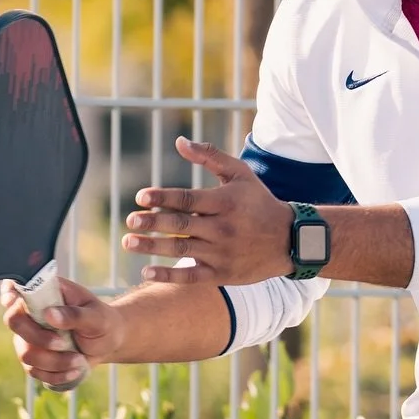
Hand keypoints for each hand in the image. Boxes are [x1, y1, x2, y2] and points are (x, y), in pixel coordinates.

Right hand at [0, 275, 120, 388]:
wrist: (108, 343)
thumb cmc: (103, 322)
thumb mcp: (97, 316)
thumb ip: (75, 315)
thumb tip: (49, 314)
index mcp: (47, 293)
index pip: (16, 286)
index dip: (8, 292)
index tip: (13, 301)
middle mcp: (32, 313)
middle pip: (15, 323)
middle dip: (39, 338)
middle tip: (63, 344)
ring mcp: (30, 336)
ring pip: (25, 353)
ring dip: (54, 362)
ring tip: (79, 360)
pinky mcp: (34, 358)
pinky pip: (34, 370)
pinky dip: (56, 374)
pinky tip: (74, 370)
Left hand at [122, 137, 294, 285]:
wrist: (290, 240)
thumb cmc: (259, 202)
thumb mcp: (240, 174)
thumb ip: (209, 156)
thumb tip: (179, 142)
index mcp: (225, 202)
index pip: (188, 199)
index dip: (163, 198)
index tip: (141, 197)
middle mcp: (223, 228)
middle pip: (181, 225)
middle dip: (153, 223)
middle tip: (130, 220)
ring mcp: (222, 253)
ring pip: (182, 249)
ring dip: (153, 247)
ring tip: (128, 243)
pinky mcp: (223, 274)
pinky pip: (191, 276)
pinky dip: (169, 275)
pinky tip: (147, 272)